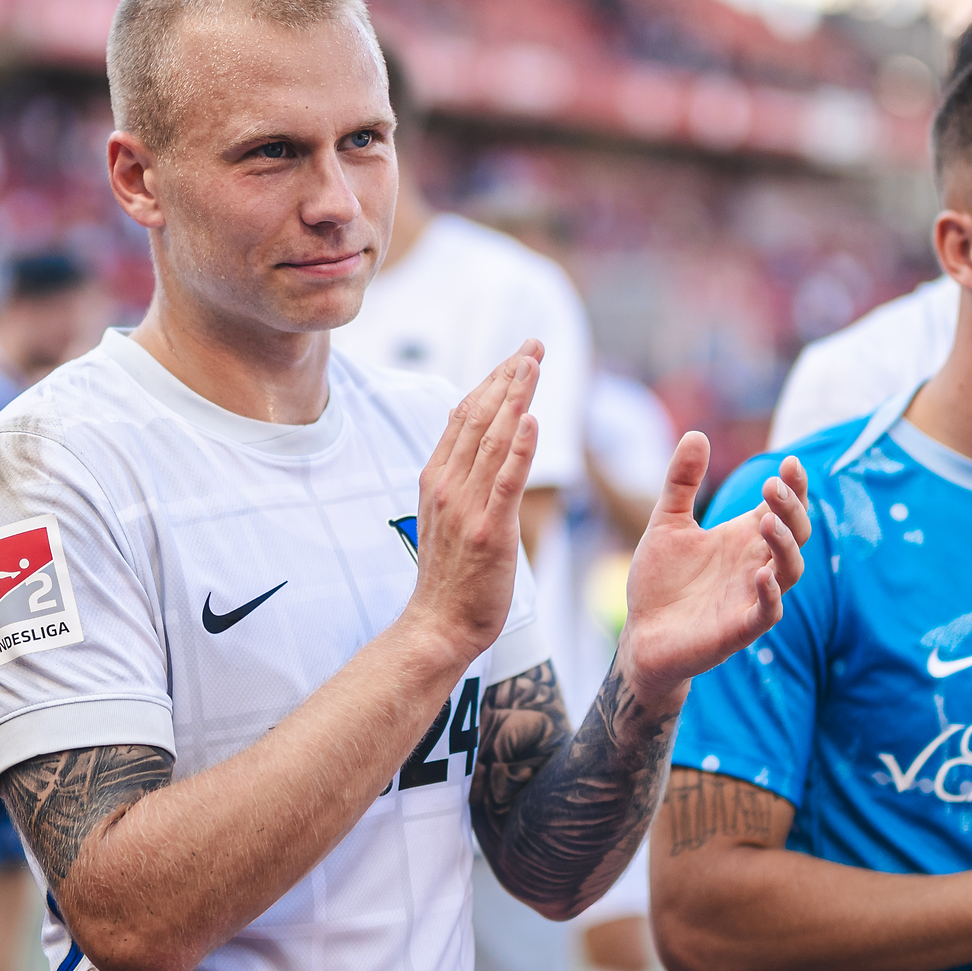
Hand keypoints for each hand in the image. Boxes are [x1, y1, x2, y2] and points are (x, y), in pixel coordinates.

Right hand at [404, 345, 542, 659]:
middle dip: (509, 376)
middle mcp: (448, 485)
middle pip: (479, 417)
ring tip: (535, 364)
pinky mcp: (488, 530)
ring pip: (493, 440)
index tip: (518, 354)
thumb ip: (454, 470)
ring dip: (516, 398)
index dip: (492, 380)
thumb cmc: (449, 575)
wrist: (437, 625)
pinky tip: (532, 421)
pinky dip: (519, 449)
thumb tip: (460, 427)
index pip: (465, 415)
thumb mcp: (442, 512)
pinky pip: (505, 482)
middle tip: (535, 345)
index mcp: (437, 477)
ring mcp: (466, 507)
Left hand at [619, 439, 810, 689]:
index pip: (783, 508)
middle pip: (796, 533)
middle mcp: (756, 564)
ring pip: (791, 570)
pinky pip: (768, 613)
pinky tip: (762, 575)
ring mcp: (751, 597)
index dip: (795, 486)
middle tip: (772, 487)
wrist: (640, 635)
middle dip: (791, 509)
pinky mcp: (740, 629)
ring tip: (765, 523)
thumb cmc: (660, 582)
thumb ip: (681, 482)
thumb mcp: (667, 523)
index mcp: (744, 538)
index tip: (790, 462)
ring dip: (784, 545)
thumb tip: (696, 433)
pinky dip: (771, 595)